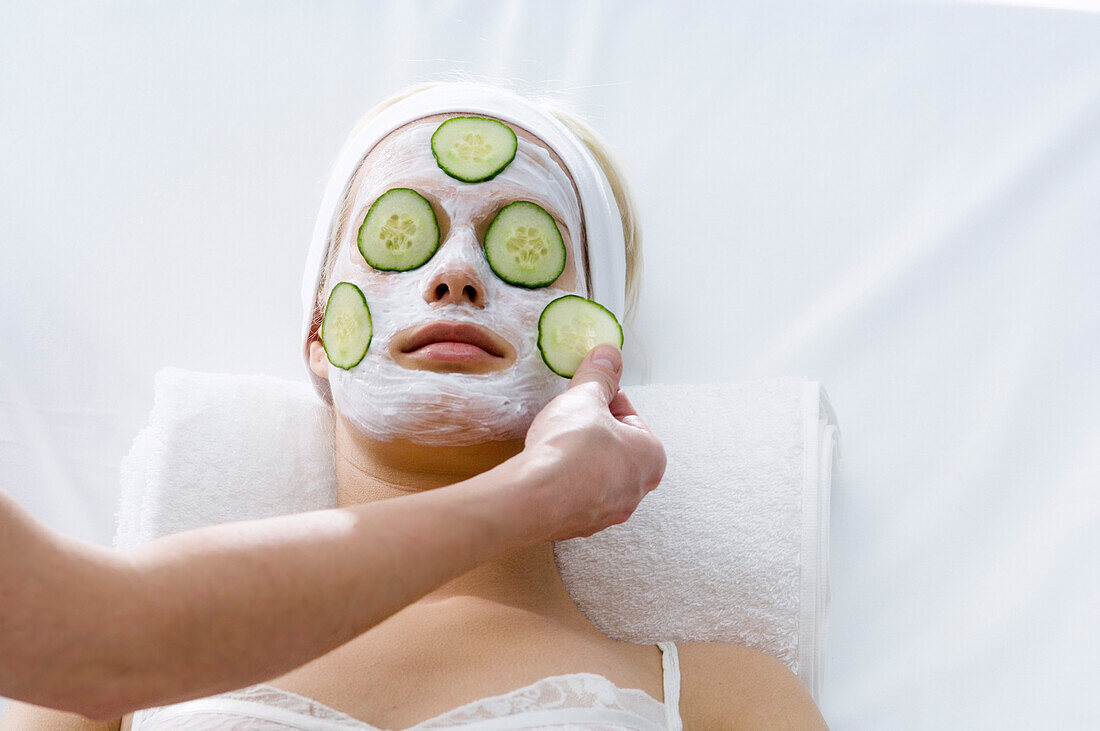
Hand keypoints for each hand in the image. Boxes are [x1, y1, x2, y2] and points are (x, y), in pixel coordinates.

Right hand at [522, 344, 665, 541]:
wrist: (534, 498)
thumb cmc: (570, 450)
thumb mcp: (586, 398)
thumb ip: (599, 375)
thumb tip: (609, 356)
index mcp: (651, 457)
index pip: (630, 415)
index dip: (604, 398)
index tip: (586, 393)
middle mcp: (636, 490)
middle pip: (615, 446)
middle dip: (593, 429)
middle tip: (569, 416)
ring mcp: (608, 512)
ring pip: (595, 472)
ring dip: (579, 456)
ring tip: (555, 443)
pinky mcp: (580, 524)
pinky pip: (575, 494)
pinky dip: (564, 480)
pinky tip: (547, 468)